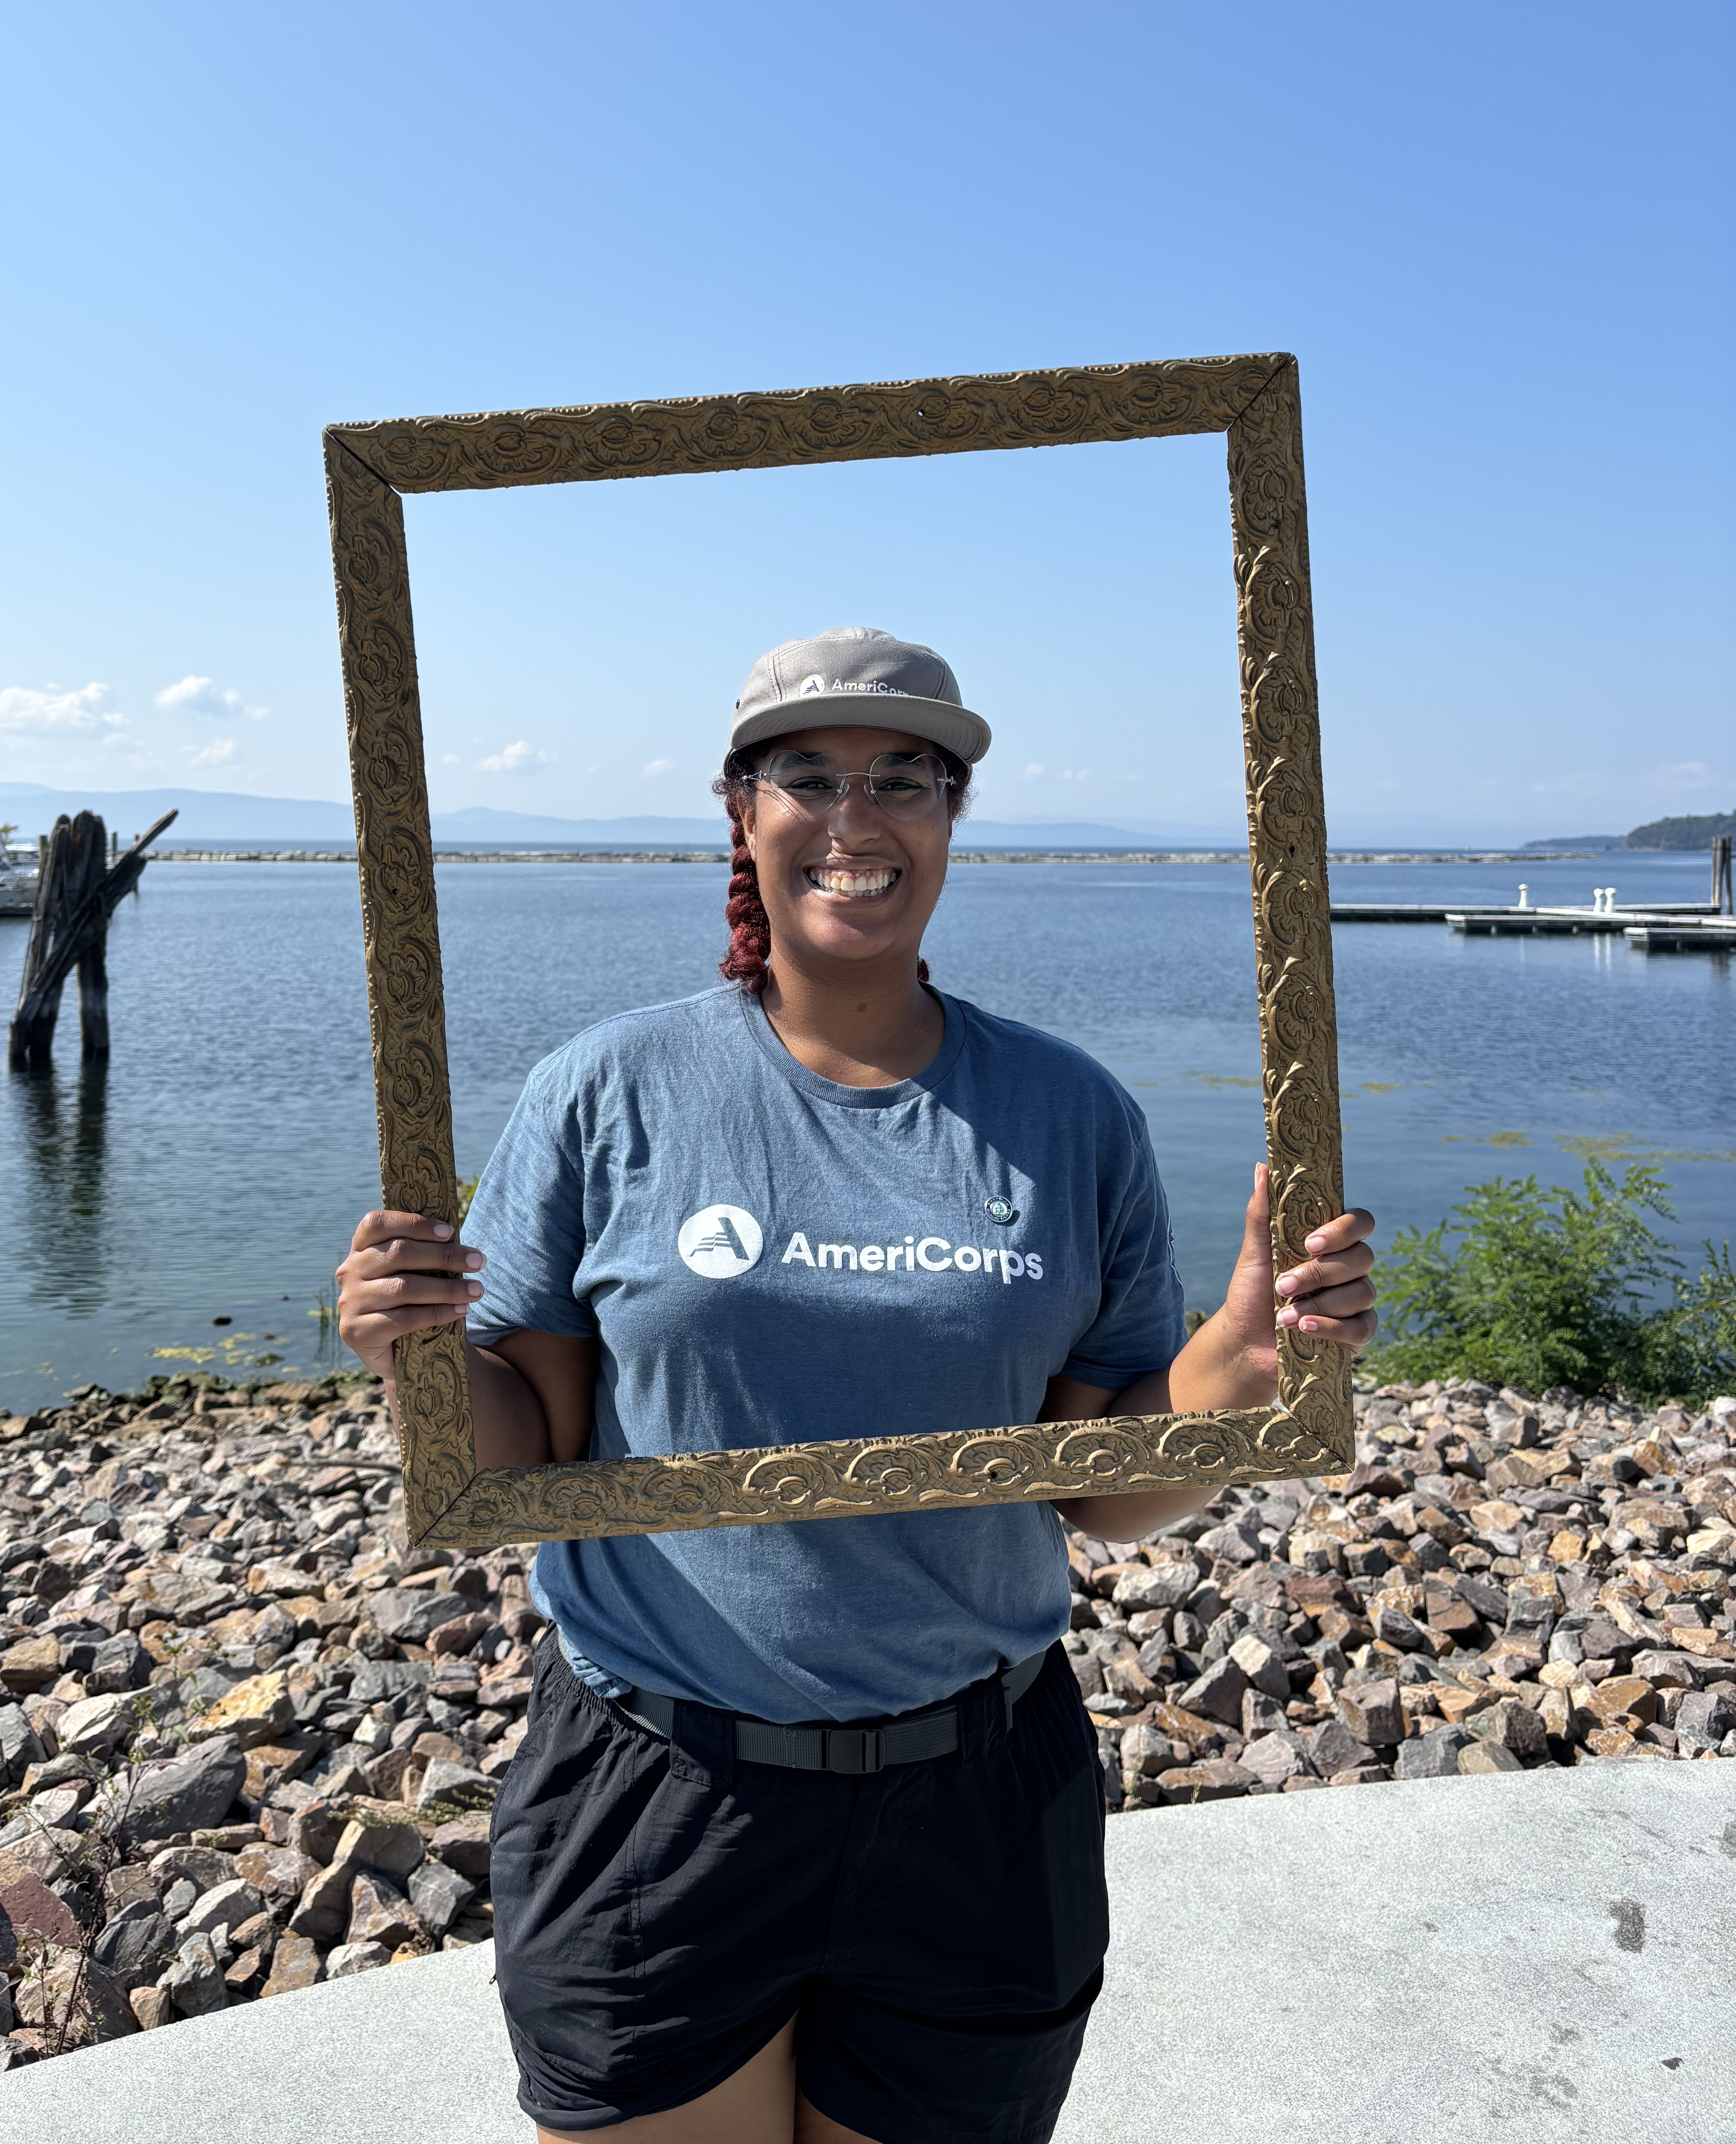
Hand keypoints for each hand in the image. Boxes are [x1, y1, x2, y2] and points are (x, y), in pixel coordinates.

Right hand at [336, 1210, 485, 1380]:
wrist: (393, 1354)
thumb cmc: (408, 1303)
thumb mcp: (412, 1273)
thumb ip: (423, 1255)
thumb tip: (460, 1242)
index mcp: (360, 1249)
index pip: (377, 1223)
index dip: (414, 1224)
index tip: (449, 1232)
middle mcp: (349, 1272)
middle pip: (398, 1253)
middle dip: (444, 1256)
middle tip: (478, 1261)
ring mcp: (350, 1302)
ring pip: (404, 1287)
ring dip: (447, 1288)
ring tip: (476, 1290)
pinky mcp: (356, 1331)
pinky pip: (404, 1318)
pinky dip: (437, 1313)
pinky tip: (460, 1310)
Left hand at [1173, 1165, 1375, 1409]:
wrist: (1244, 1341)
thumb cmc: (1251, 1291)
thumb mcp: (1254, 1252)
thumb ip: (1262, 1211)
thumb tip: (1262, 1166)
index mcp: (1330, 1243)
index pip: (1360, 1223)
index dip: (1343, 1230)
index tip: (1310, 1243)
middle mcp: (1349, 1268)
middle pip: (1363, 1258)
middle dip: (1320, 1273)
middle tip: (1283, 1285)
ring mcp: (1355, 1301)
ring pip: (1363, 1293)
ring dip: (1320, 1303)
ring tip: (1284, 1316)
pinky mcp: (1356, 1334)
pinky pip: (1363, 1327)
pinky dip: (1332, 1328)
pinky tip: (1304, 1328)